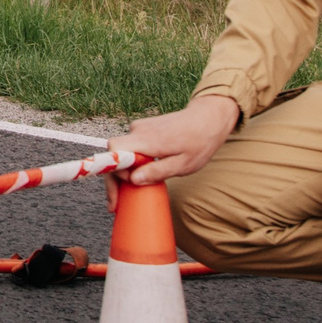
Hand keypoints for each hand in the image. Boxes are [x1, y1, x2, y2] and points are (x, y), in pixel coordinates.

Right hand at [117, 95, 241, 189]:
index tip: (126, 186)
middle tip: (116, 203)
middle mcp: (138, 131)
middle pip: (114, 154)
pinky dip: (131, 162)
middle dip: (114, 179)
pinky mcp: (144, 129)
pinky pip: (130, 148)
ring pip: (122, 152)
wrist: (208, 118)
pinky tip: (140, 174)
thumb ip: (157, 172)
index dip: (114, 171)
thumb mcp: (183, 164)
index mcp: (147, 140)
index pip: (114, 151)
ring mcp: (140, 128)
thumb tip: (133, 180)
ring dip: (123, 171)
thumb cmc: (199, 142)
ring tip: (130, 191)